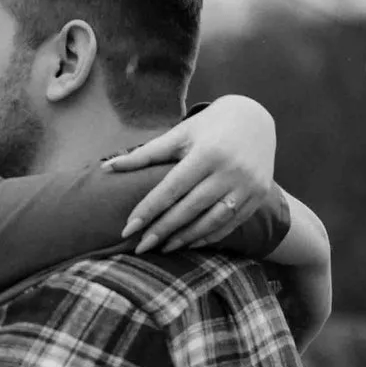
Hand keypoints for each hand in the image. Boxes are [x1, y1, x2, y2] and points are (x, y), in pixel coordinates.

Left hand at [103, 94, 274, 252]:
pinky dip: (209, 236)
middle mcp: (230, 171)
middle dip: (163, 230)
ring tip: (163, 248)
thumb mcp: (179, 134)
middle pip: (190, 208)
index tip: (128, 229)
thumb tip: (106, 168)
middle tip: (141, 247)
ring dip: (186, 238)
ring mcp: (248, 185)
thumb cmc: (208, 127)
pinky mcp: (259, 196)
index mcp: (207, 153)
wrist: (255, 118)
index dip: (148, 211)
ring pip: (212, 220)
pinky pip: (231, 223)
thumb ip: (145, 154)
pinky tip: (190, 243)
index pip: (171, 189)